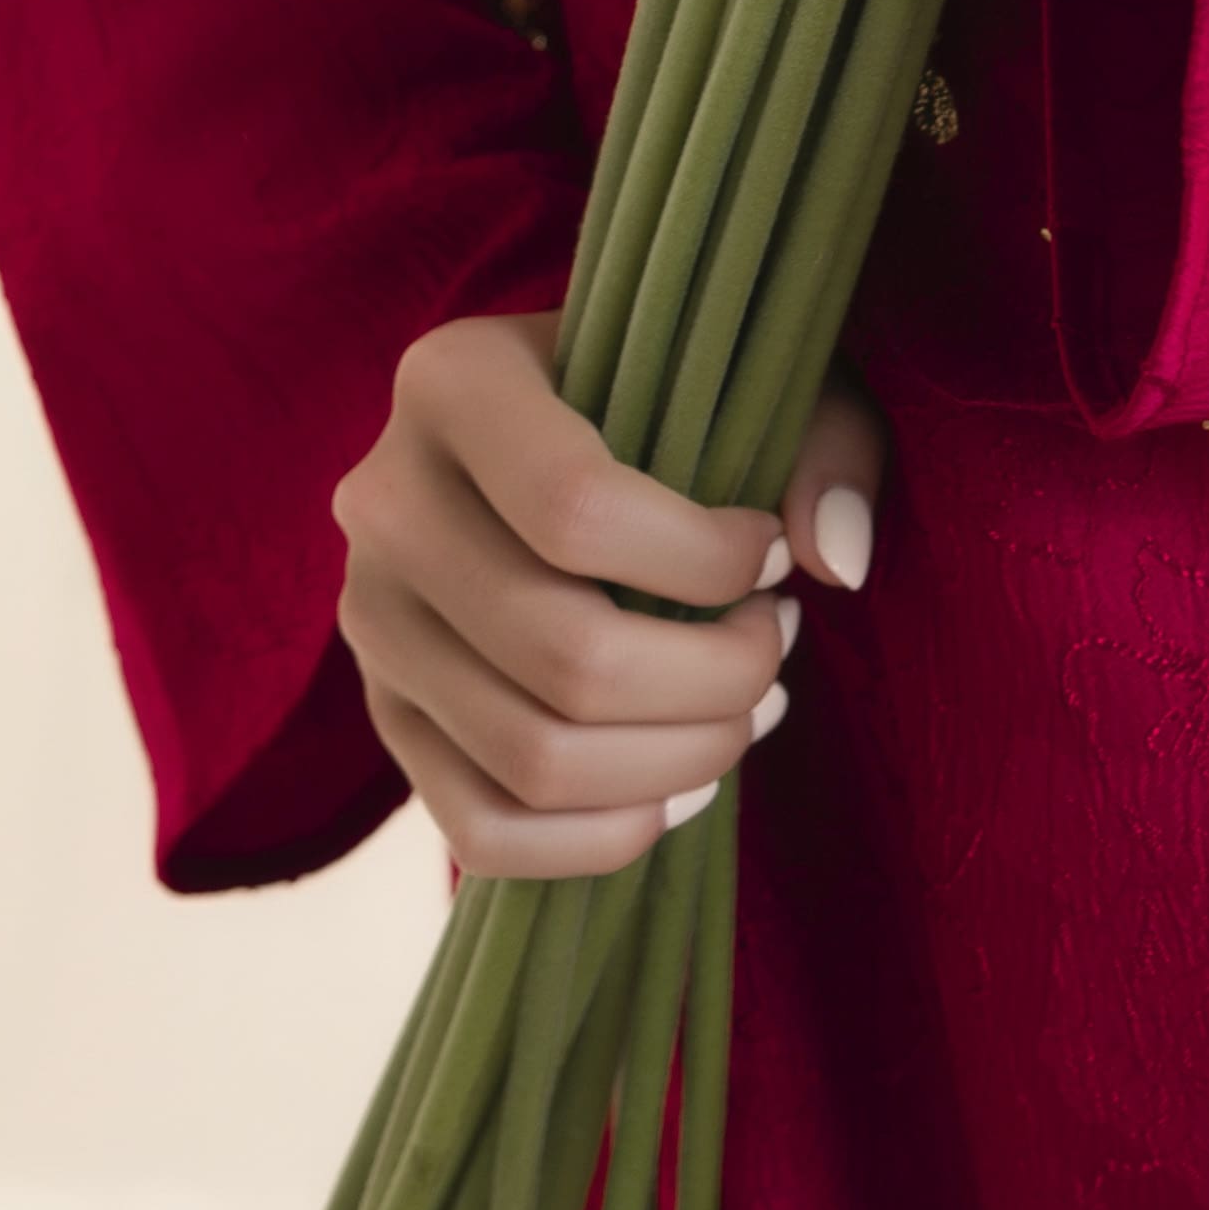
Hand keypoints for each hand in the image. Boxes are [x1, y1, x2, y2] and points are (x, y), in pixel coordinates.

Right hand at [336, 308, 882, 880]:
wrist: (535, 441)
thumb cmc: (664, 396)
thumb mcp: (749, 372)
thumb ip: (821, 442)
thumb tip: (838, 560)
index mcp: (454, 381)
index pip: (574, 508)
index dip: (703, 561)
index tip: (771, 560)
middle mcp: (386, 501)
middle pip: (562, 653)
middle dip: (714, 678)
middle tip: (779, 646)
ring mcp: (371, 621)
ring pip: (530, 758)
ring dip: (676, 761)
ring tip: (747, 711)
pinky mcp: (385, 718)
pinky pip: (483, 831)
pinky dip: (603, 836)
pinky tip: (680, 788)